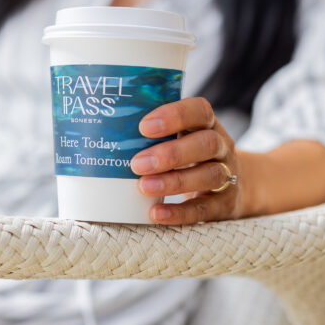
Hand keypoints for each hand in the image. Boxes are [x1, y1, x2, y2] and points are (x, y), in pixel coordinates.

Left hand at [130, 96, 251, 224]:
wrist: (230, 189)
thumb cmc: (188, 157)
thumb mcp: (178, 140)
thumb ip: (150, 136)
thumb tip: (95, 135)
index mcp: (207, 125)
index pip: (200, 110)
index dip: (174, 116)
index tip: (143, 127)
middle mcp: (222, 147)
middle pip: (207, 144)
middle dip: (171, 154)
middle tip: (137, 163)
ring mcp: (228, 175)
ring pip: (210, 175)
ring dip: (174, 182)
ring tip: (143, 188)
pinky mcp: (225, 204)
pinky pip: (205, 209)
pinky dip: (180, 213)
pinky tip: (156, 214)